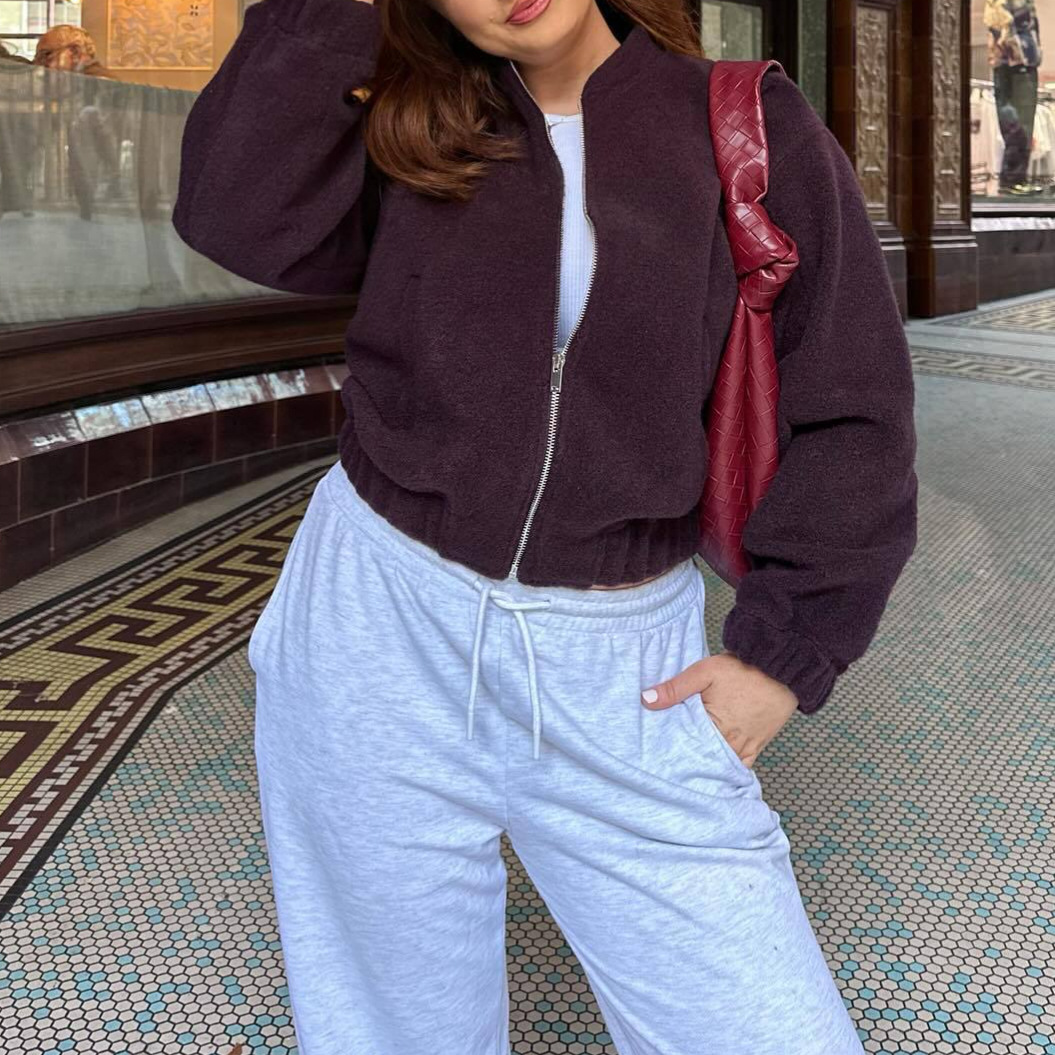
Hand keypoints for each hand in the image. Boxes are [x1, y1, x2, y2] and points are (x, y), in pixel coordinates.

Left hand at [640, 650, 797, 767]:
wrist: (780, 668)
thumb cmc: (742, 669)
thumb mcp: (703, 672)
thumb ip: (675, 688)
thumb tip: (646, 700)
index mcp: (714, 727)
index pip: (687, 747)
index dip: (672, 750)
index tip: (659, 753)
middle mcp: (731, 742)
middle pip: (704, 759)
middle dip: (689, 759)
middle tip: (670, 762)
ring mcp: (746, 746)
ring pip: (722, 764)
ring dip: (708, 764)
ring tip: (689, 766)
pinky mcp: (758, 745)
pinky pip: (742, 765)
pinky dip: (729, 768)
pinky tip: (717, 770)